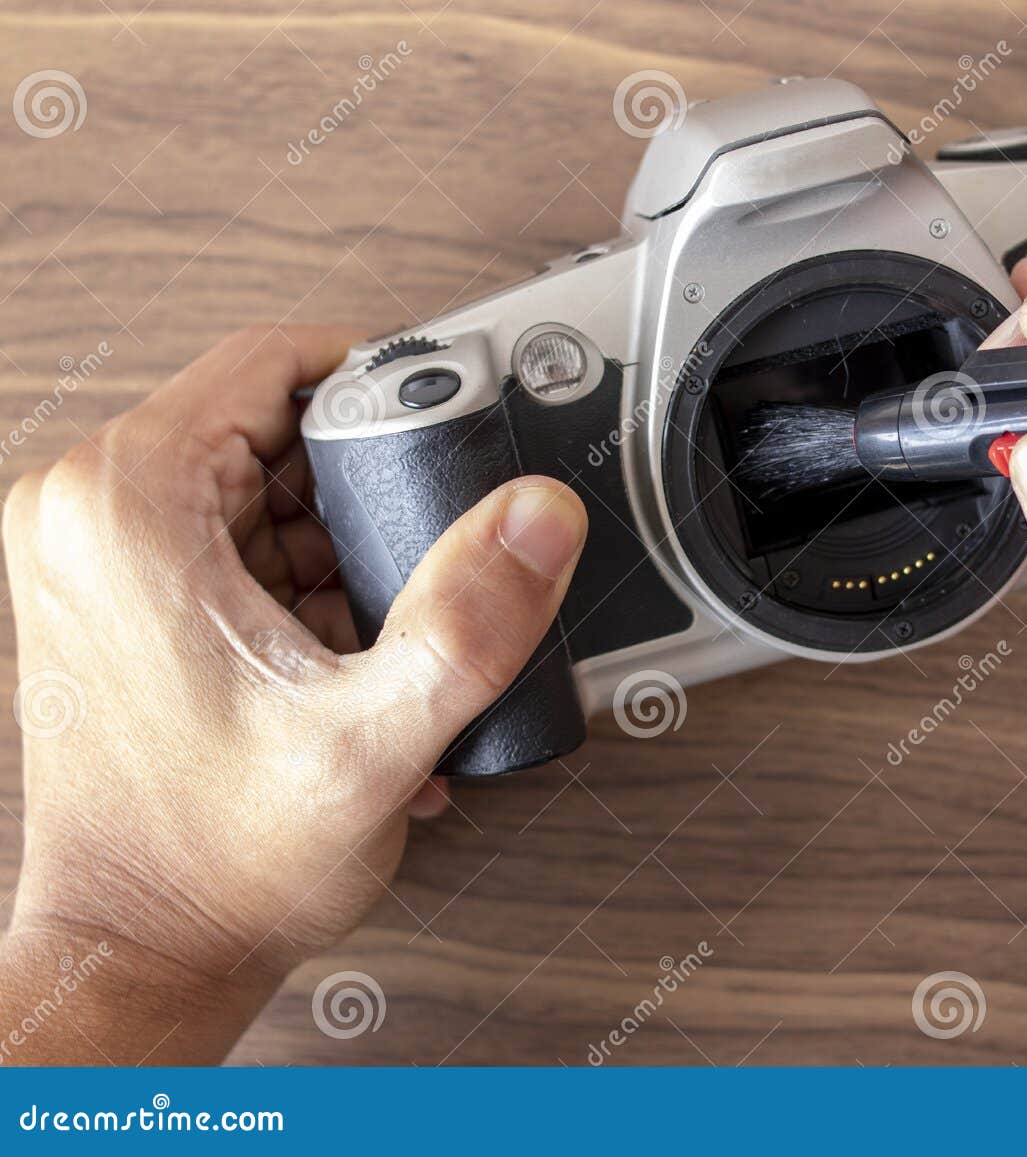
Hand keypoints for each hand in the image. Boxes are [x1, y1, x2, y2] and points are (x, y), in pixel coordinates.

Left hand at [1, 325, 586, 1063]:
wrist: (147, 950)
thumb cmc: (214, 863)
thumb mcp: (375, 738)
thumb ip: (471, 619)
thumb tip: (536, 517)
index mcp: (126, 509)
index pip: (270, 359)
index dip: (377, 378)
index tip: (440, 421)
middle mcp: (89, 518)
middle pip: (272, 426)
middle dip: (365, 490)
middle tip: (413, 571)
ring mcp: (97, 558)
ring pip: (261, 485)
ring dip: (338, 546)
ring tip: (370, 636)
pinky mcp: (119, 598)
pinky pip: (235, 540)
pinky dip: (302, 583)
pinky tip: (340, 656)